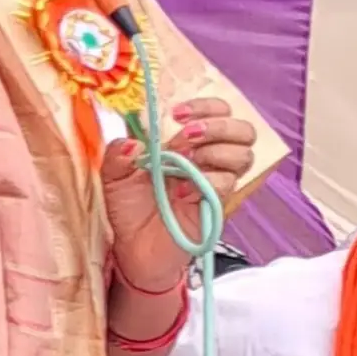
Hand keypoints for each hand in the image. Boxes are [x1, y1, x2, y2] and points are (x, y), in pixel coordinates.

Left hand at [101, 99, 256, 291]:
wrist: (134, 249)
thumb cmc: (128, 208)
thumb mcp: (114, 177)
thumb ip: (118, 154)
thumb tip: (135, 143)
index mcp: (184, 140)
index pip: (216, 110)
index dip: (204, 105)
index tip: (177, 114)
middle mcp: (206, 156)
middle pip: (242, 129)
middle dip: (217, 126)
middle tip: (186, 137)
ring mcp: (214, 180)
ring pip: (243, 154)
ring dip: (215, 152)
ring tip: (184, 163)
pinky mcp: (216, 204)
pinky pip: (228, 183)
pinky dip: (206, 182)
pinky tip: (181, 192)